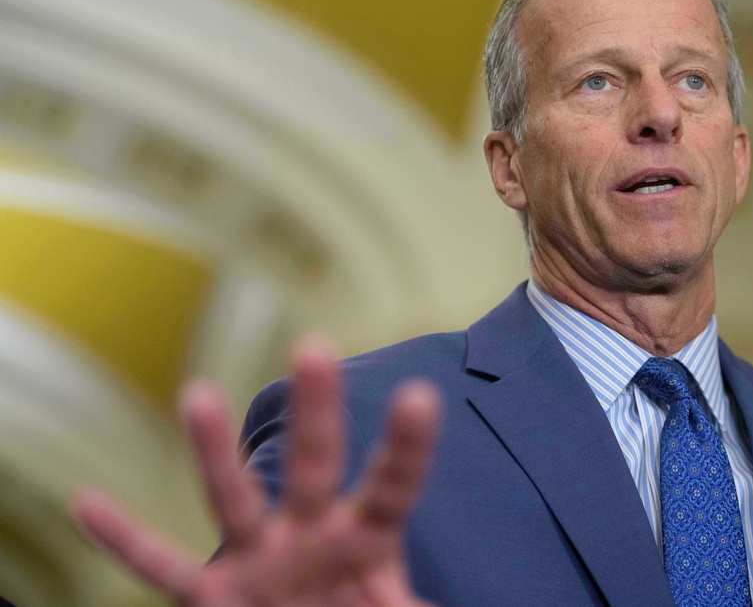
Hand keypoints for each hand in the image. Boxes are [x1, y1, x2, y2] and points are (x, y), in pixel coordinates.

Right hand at [72, 337, 439, 605]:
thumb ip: (419, 604)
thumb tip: (491, 601)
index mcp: (366, 538)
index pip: (392, 485)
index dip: (406, 448)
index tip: (419, 393)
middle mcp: (308, 535)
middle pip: (313, 465)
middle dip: (316, 414)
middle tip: (315, 347)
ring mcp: (257, 561)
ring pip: (232, 500)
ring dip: (213, 453)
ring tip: (196, 393)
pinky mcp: (212, 597)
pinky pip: (160, 568)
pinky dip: (125, 540)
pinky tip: (85, 502)